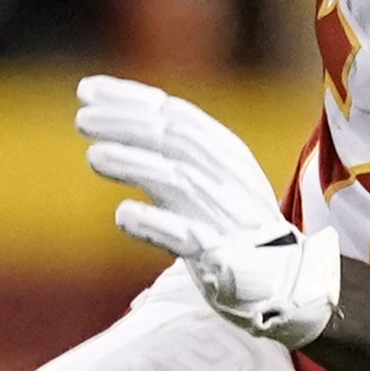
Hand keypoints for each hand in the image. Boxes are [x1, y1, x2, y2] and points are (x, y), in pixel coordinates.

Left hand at [75, 74, 337, 346]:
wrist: (287, 280)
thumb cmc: (235, 225)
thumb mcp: (207, 178)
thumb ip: (167, 153)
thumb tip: (110, 121)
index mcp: (225, 154)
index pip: (176, 115)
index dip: (131, 98)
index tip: (87, 90)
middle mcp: (227, 178)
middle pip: (174, 140)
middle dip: (126, 124)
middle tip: (82, 118)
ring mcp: (226, 217)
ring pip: (178, 181)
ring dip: (136, 165)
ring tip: (94, 156)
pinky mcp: (224, 258)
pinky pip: (187, 237)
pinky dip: (155, 223)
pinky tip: (122, 215)